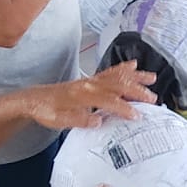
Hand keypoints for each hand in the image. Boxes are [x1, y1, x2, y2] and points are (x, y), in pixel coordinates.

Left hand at [26, 62, 157, 128]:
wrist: (33, 100)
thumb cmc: (45, 111)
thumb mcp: (59, 120)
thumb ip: (79, 119)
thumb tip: (99, 120)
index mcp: (82, 95)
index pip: (108, 101)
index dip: (124, 108)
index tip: (137, 115)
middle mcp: (88, 84)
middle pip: (117, 85)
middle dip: (137, 91)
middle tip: (152, 98)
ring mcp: (90, 80)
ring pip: (116, 75)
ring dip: (135, 77)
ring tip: (151, 77)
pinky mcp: (89, 80)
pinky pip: (109, 72)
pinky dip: (122, 68)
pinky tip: (132, 66)